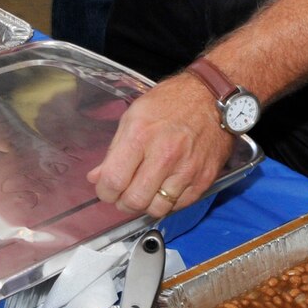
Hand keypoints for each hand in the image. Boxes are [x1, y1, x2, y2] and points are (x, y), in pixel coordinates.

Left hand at [88, 75, 234, 218]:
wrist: (210, 98)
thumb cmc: (170, 103)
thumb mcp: (133, 116)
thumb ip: (114, 150)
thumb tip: (97, 177)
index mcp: (140, 136)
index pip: (113, 181)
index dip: (104, 192)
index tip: (106, 190)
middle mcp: (164, 155)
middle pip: (134, 201)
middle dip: (123, 203)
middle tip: (123, 195)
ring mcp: (186, 169)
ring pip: (157, 209)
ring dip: (146, 205)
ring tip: (145, 192)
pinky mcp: (203, 179)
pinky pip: (179, 206)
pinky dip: (168, 202)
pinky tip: (164, 187)